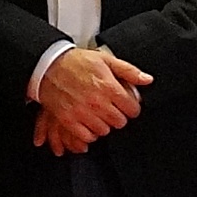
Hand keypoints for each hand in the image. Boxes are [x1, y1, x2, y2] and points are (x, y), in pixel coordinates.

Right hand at [32, 45, 150, 154]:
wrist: (48, 66)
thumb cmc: (76, 62)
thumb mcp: (106, 60)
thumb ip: (129, 71)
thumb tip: (147, 80)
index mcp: (108, 86)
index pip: (132, 109)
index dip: (132, 107)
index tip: (126, 105)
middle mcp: (97, 101)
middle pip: (120, 122)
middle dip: (118, 116)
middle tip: (111, 109)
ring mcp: (82, 112)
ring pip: (104, 131)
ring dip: (104, 125)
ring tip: (98, 115)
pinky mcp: (68, 119)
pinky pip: (86, 136)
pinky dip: (89, 133)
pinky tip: (88, 123)